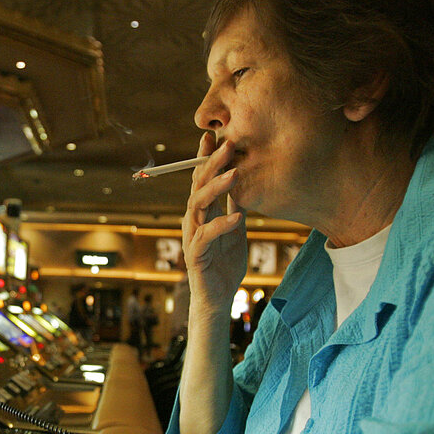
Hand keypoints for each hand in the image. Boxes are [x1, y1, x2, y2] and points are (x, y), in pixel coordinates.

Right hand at [183, 132, 246, 314]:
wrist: (217, 297)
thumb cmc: (224, 264)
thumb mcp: (234, 229)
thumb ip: (233, 206)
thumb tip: (242, 180)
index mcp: (201, 212)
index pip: (200, 179)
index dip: (204, 157)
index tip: (214, 135)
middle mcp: (192, 220)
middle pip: (197, 185)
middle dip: (211, 163)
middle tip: (228, 144)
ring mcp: (192, 236)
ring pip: (197, 205)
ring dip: (216, 188)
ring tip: (235, 173)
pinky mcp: (196, 255)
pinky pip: (206, 235)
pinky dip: (221, 225)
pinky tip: (237, 217)